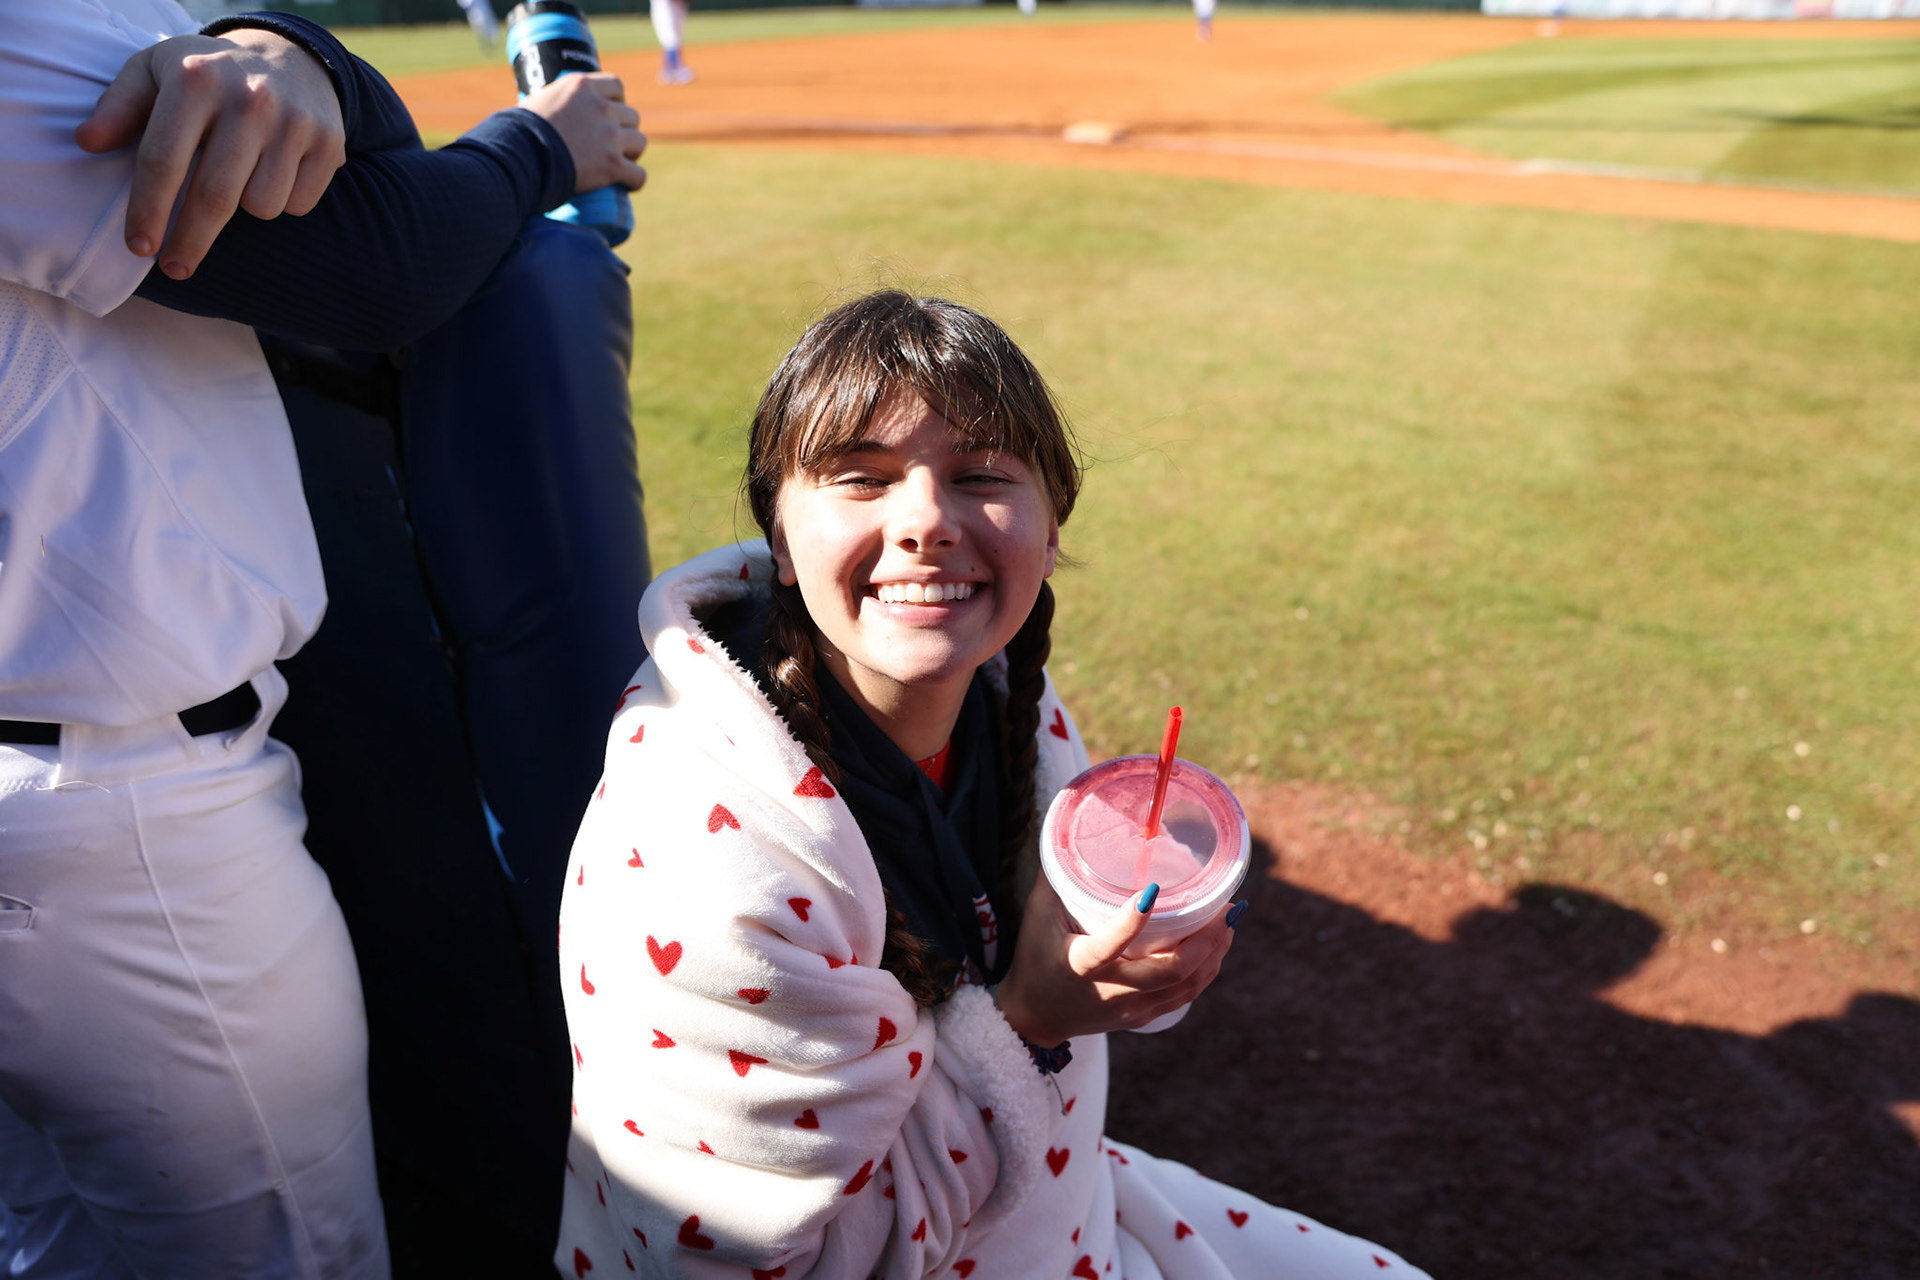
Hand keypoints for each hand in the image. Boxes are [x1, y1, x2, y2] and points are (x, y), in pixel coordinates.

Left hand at [76, 29, 345, 280]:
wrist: (290, 59)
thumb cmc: (208, 76)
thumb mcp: (154, 73)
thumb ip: (119, 107)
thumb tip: (88, 143)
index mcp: (196, 79)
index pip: (164, 159)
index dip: (148, 210)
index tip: (140, 247)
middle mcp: (250, 98)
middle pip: (214, 196)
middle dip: (191, 241)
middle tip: (175, 267)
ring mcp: (295, 122)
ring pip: (262, 206)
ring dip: (244, 209)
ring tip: (237, 183)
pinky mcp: (329, 143)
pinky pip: (298, 204)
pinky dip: (283, 201)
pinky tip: (275, 174)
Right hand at [519, 72, 647, 195]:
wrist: (519, 155)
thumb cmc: (518, 132)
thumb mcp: (537, 101)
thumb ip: (553, 102)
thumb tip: (544, 109)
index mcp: (582, 87)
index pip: (616, 85)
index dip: (617, 101)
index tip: (611, 114)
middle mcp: (600, 107)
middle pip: (631, 115)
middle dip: (625, 129)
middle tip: (614, 144)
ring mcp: (608, 135)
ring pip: (640, 142)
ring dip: (632, 153)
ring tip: (621, 163)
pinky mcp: (612, 164)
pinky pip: (638, 174)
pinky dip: (635, 181)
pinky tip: (628, 185)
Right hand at [993, 877, 1236, 1046]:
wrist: (1035, 1017)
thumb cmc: (1035, 958)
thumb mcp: (1038, 915)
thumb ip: (1057, 875)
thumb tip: (1072, 828)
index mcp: (1080, 964)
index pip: (1110, 944)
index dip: (1132, 920)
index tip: (1154, 890)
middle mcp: (1110, 990)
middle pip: (1170, 970)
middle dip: (1207, 938)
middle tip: (1226, 906)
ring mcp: (1131, 1008)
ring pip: (1186, 985)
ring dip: (1215, 952)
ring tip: (1230, 920)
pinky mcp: (1142, 1017)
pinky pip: (1185, 995)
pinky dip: (1206, 970)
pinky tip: (1218, 946)